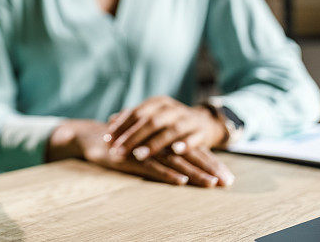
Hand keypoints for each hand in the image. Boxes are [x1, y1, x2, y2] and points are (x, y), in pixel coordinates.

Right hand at [47, 120, 233, 186]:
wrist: (91, 137)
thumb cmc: (121, 145)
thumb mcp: (144, 148)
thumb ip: (163, 153)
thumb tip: (185, 169)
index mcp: (163, 138)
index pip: (191, 150)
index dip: (210, 162)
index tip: (227, 177)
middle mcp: (157, 141)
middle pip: (188, 155)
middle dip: (209, 168)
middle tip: (227, 182)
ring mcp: (144, 148)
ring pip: (174, 161)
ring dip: (194, 173)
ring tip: (211, 183)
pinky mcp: (131, 156)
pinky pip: (152, 166)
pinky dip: (167, 174)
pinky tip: (181, 182)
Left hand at [104, 96, 227, 160]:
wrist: (204, 122)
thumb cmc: (170, 121)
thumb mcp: (152, 116)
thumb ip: (132, 118)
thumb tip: (109, 121)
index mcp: (158, 103)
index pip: (136, 113)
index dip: (121, 126)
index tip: (107, 140)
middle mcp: (172, 109)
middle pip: (150, 121)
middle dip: (132, 137)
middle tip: (118, 151)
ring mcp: (188, 119)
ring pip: (170, 130)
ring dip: (154, 143)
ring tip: (138, 155)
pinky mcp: (201, 132)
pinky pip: (194, 138)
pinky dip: (185, 144)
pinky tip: (175, 151)